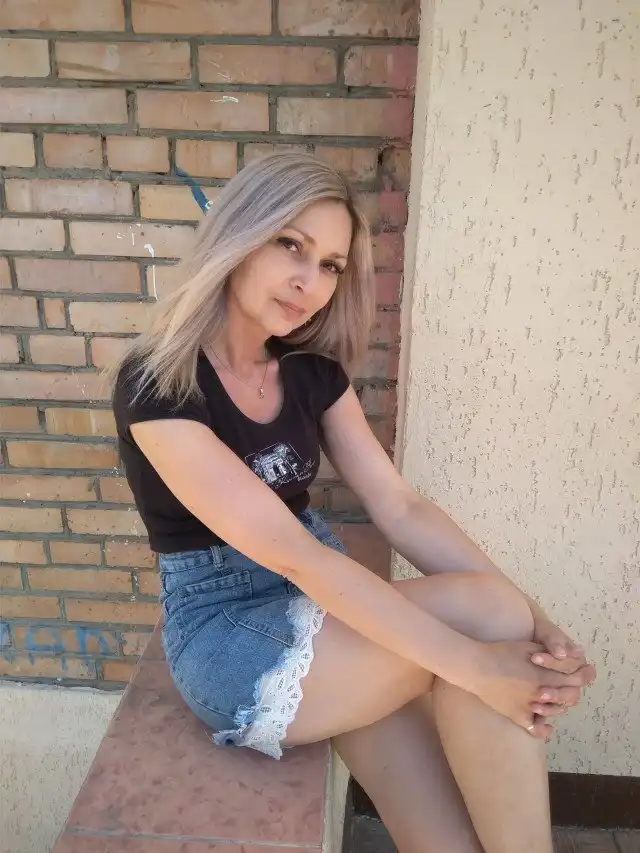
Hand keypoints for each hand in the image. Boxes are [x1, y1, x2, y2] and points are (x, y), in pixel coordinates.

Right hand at [472, 640, 592, 738]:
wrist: (476, 667)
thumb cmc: (501, 652)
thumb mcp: (528, 647)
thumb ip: (550, 653)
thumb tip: (571, 655)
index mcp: (544, 676)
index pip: (574, 679)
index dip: (585, 675)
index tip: (589, 671)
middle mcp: (540, 694)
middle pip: (569, 697)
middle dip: (576, 689)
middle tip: (577, 683)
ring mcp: (529, 708)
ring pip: (556, 712)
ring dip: (561, 705)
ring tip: (560, 697)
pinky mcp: (517, 716)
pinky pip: (535, 729)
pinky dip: (544, 729)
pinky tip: (547, 725)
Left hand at [527, 619, 596, 721]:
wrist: (516, 643)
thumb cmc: (535, 634)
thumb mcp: (545, 631)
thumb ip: (555, 640)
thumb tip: (566, 653)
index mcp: (576, 661)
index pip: (577, 668)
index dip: (557, 665)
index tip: (534, 658)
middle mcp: (571, 677)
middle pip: (573, 691)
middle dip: (558, 692)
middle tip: (539, 691)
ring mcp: (561, 689)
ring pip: (566, 703)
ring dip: (553, 704)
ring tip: (535, 701)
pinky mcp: (549, 700)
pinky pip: (554, 711)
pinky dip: (546, 715)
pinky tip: (534, 712)